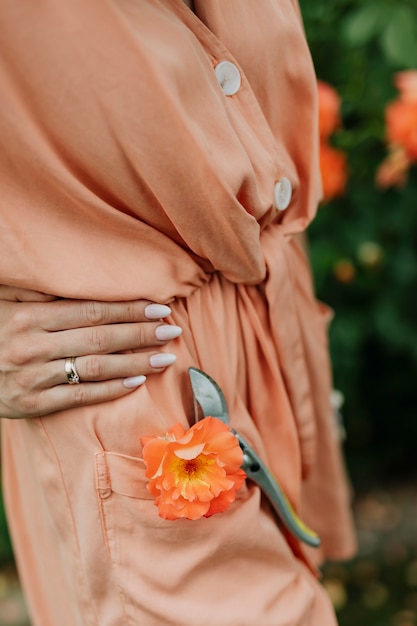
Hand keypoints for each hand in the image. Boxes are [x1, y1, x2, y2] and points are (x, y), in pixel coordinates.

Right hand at [0, 286, 181, 418]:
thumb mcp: (7, 303)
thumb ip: (40, 292)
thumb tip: (79, 276)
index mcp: (30, 317)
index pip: (91, 311)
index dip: (128, 309)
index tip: (158, 307)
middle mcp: (34, 345)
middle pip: (100, 338)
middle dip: (141, 333)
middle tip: (172, 330)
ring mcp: (34, 377)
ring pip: (95, 368)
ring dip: (135, 361)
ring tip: (165, 357)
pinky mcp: (33, 404)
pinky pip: (80, 396)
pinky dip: (110, 389)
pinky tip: (136, 381)